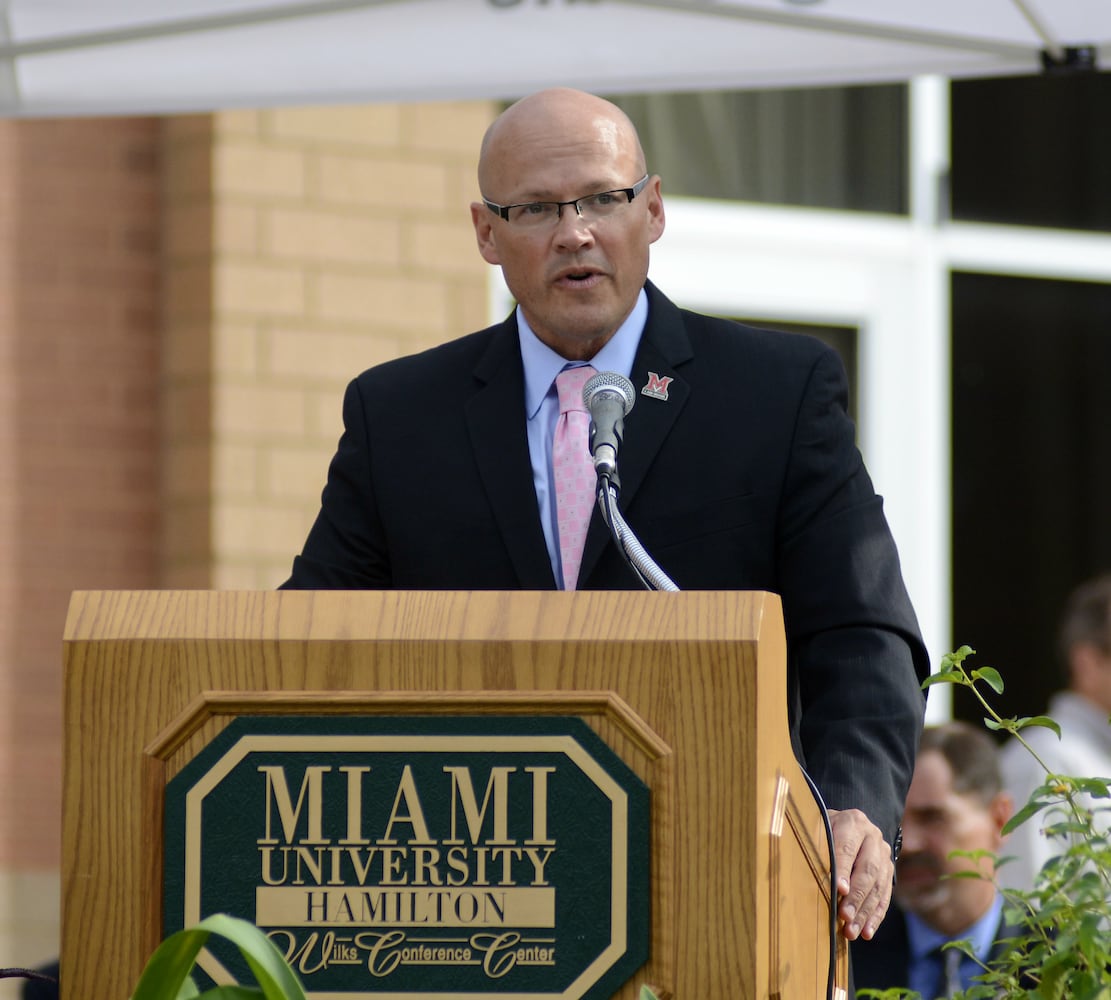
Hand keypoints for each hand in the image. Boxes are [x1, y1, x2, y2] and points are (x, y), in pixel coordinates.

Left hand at [827, 807, 893, 940]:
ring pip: (877, 887)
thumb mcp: (817, 829)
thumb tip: (802, 871)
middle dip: (855, 896)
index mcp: (853, 822)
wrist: (846, 825)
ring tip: (851, 931)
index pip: (847, 847)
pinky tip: (867, 932)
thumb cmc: (822, 830)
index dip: (842, 869)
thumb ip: (814, 845)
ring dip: (864, 912)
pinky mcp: (888, 871)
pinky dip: (875, 916)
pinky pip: (885, 897)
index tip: (838, 889)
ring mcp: (884, 855)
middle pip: (867, 870)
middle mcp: (873, 836)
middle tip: (844, 917)